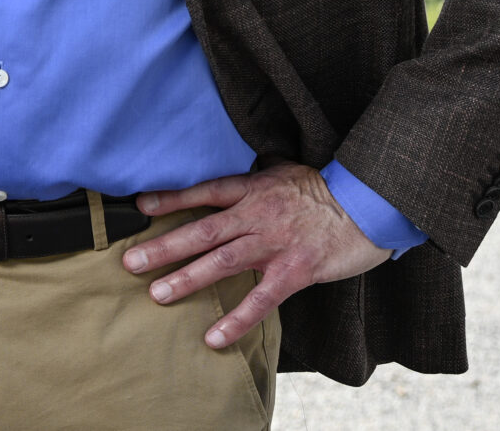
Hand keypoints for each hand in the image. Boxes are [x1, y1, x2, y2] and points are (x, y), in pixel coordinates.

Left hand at [122, 161, 390, 347]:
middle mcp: (258, 215)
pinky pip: (259, 300)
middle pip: (203, 231)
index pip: (205, 192)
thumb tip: (242, 163)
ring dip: (187, 279)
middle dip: (164, 247)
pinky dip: (235, 319)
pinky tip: (213, 337)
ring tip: (157, 294)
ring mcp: (274, 244)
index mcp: (254, 188)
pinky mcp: (294, 272)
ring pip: (222, 263)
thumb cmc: (327, 189)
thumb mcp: (287, 170)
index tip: (140, 206)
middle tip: (131, 262)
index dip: (172, 199)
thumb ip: (259, 172)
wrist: (369, 206)